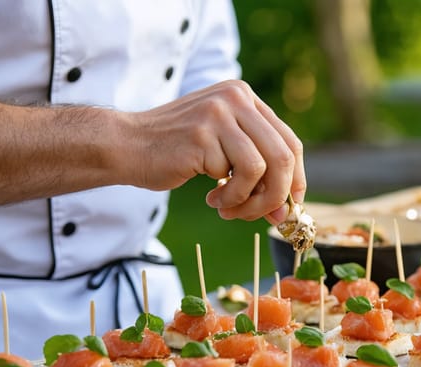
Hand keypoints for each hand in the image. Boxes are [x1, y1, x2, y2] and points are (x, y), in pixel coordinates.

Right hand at [127, 80, 304, 222]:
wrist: (125, 145)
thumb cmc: (175, 152)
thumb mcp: (223, 151)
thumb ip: (256, 170)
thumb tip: (286, 211)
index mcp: (245, 97)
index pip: (290, 142)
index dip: (296, 179)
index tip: (289, 205)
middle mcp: (236, 98)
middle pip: (284, 155)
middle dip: (278, 195)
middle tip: (264, 216)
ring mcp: (220, 113)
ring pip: (263, 169)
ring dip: (250, 201)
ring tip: (228, 207)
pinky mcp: (204, 133)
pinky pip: (236, 176)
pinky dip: (230, 197)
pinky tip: (211, 198)